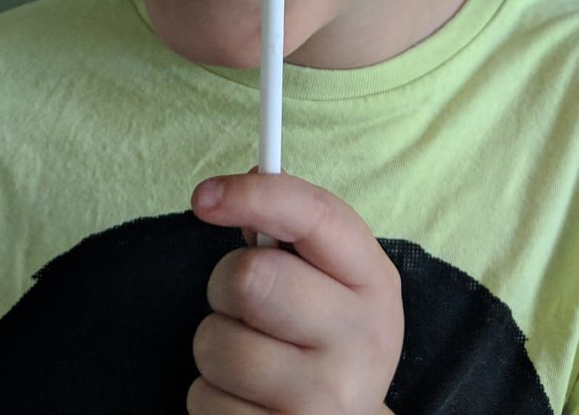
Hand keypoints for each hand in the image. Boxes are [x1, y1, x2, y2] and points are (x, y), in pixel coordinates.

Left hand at [189, 167, 402, 413]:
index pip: (313, 215)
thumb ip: (291, 229)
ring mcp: (327, 400)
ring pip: (215, 342)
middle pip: (249, 277)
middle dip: (224, 284)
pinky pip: (203, 399)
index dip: (254, 194)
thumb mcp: (330, 281)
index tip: (203, 196)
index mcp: (375, 283)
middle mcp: (362, 340)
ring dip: (215, 346)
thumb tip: (239, 185)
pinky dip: (210, 397)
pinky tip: (248, 401)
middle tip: (243, 303)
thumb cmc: (323, 339)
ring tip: (251, 360)